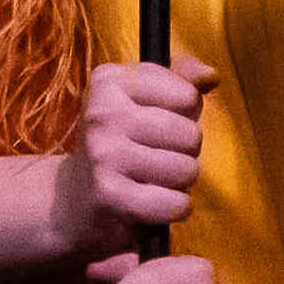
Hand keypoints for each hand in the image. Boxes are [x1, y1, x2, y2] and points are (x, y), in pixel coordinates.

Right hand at [49, 58, 216, 257]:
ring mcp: (103, 153)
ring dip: (179, 182)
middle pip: (190, 135)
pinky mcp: (108, 194)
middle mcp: (102, 113)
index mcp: (109, 80)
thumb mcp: (142, 97)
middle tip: (155, 157)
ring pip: (186, 170)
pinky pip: (175, 203)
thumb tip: (211, 76)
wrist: (72, 197)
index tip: (157, 124)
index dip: (184, 116)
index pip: (188, 96)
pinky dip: (175, 208)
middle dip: (184, 152)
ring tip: (152, 179)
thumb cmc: (120, 141)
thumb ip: (181, 78)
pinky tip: (155, 203)